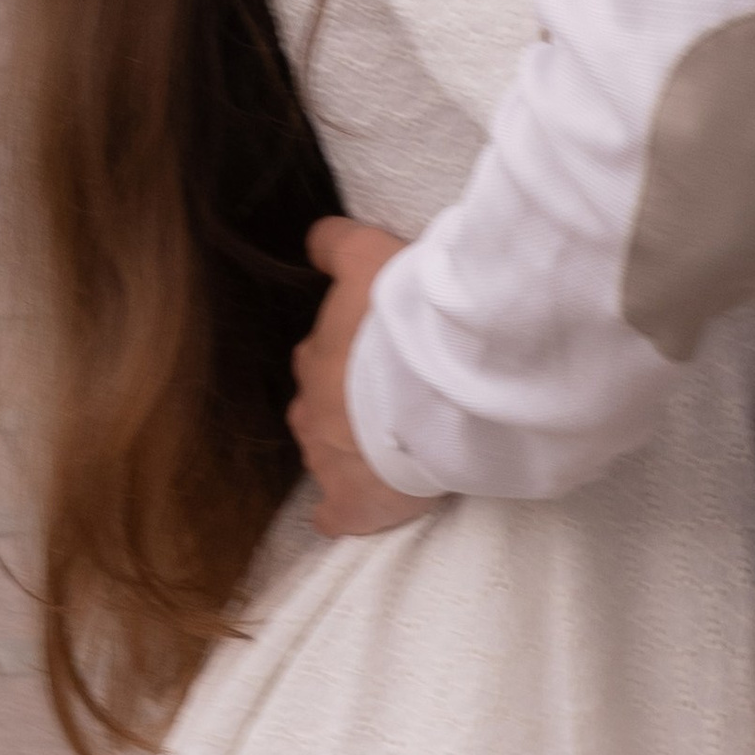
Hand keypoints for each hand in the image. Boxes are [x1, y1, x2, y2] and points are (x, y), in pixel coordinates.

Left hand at [290, 218, 433, 538]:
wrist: (441, 382)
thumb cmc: (408, 316)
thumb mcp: (369, 254)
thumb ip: (337, 245)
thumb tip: (314, 239)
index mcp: (317, 355)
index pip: (320, 356)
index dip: (351, 356)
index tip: (379, 355)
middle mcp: (313, 406)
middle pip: (320, 403)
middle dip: (346, 401)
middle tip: (391, 396)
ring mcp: (329, 457)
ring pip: (325, 452)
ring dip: (349, 447)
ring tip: (386, 445)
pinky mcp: (356, 501)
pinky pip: (336, 513)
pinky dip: (339, 513)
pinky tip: (341, 515)